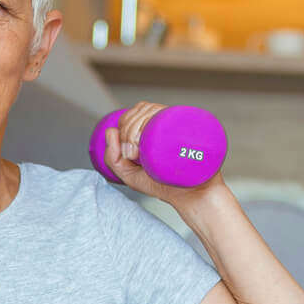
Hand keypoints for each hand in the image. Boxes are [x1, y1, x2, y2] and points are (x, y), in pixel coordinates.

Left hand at [104, 101, 219, 206]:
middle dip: (129, 130)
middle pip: (140, 109)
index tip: (130, 153)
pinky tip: (153, 138)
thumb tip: (110, 131)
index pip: (132, 114)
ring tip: (144, 152)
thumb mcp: (129, 176)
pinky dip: (157, 119)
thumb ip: (113, 158)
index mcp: (150, 129)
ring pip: (153, 109)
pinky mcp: (191, 124)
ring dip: (140, 126)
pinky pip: (172, 112)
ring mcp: (178, 122)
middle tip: (135, 155)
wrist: (193, 194)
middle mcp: (164, 122)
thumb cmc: (164, 185)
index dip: (125, 128)